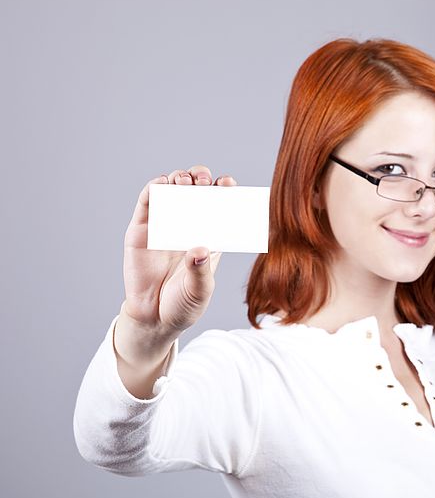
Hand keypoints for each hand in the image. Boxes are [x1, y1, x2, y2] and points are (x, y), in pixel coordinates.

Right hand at [121, 165, 236, 337]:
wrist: (154, 318)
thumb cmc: (183, 304)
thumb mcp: (199, 290)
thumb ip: (200, 271)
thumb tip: (199, 250)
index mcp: (209, 237)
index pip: (219, 207)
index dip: (224, 191)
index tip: (229, 184)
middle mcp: (188, 226)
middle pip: (196, 192)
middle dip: (201, 179)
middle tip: (205, 181)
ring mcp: (164, 225)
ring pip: (173, 191)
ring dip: (179, 178)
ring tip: (185, 181)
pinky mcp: (142, 230)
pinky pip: (147, 203)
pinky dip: (153, 189)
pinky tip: (161, 184)